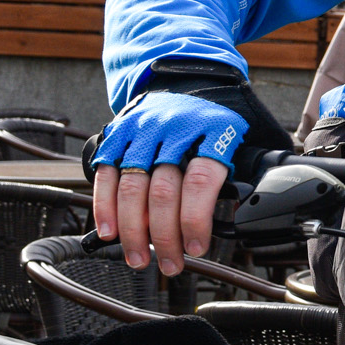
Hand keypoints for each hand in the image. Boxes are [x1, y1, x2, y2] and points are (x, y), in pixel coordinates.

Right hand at [90, 91, 244, 275]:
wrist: (182, 80)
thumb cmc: (212, 120)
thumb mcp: (237, 138)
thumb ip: (239, 174)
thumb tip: (236, 221)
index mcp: (213, 130)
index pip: (201, 181)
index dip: (196, 219)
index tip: (196, 248)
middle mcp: (175, 129)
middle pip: (164, 191)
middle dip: (165, 237)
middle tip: (170, 265)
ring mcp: (142, 130)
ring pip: (133, 187)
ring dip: (134, 231)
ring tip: (140, 258)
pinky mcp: (117, 133)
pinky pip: (107, 175)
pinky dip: (106, 207)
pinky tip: (111, 233)